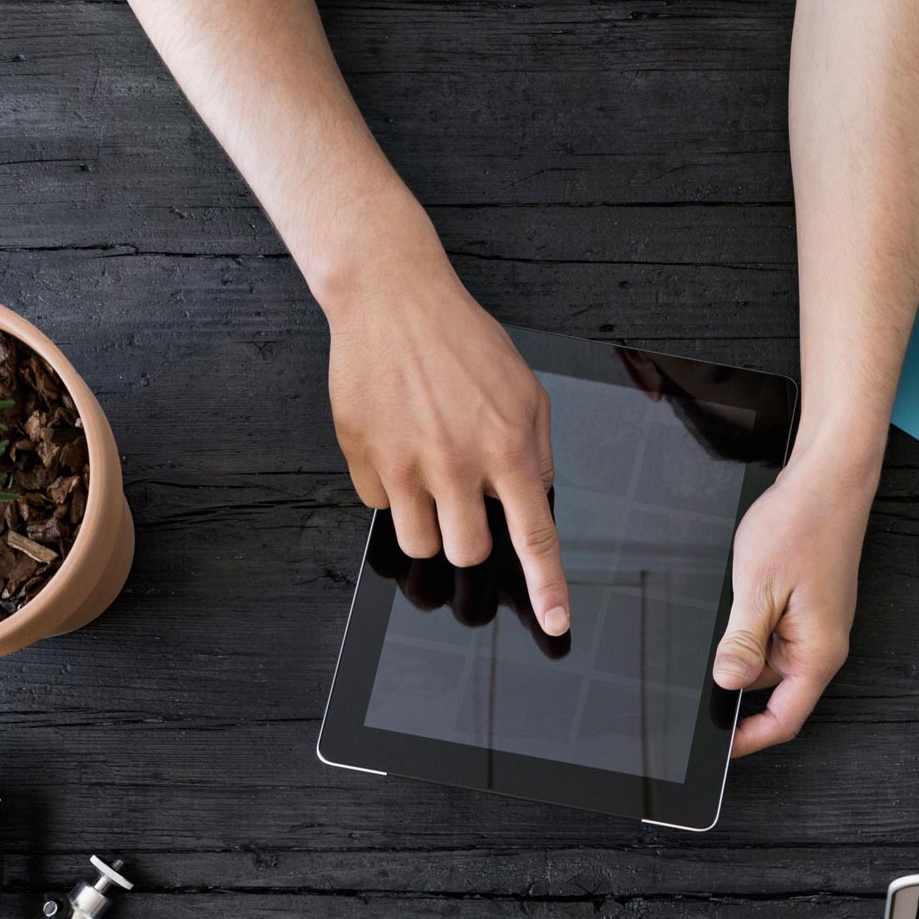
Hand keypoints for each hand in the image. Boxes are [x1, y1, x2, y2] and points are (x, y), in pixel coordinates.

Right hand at [324, 229, 568, 636]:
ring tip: (430, 476)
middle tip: (465, 501)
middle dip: (468, 538)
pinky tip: (399, 446)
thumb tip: (537, 505)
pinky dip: (392, 490)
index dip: (548, 587)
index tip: (557, 622)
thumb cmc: (463, 341)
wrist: (391, 296)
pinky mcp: (361, 455)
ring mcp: (404, 462)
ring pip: (419, 544)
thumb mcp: (526, 392)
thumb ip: (537, 454)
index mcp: (507, 448)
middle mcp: (456, 463)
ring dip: (429, 524)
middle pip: (465, 553)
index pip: (535, 535)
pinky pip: (380, 507)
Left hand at [713, 446, 874, 756]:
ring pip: (767, 657)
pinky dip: (751, 620)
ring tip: (736, 597)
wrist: (829, 478)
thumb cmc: (804, 525)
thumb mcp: (757, 590)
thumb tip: (727, 683)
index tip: (719, 746)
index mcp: (817, 653)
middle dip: (735, 675)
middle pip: (770, 689)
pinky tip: (744, 590)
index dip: (749, 738)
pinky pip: (772, 630)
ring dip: (742, 639)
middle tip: (708, 648)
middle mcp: (822, 646)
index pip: (783, 719)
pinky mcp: (807, 608)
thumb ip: (742, 643)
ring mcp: (816, 626)